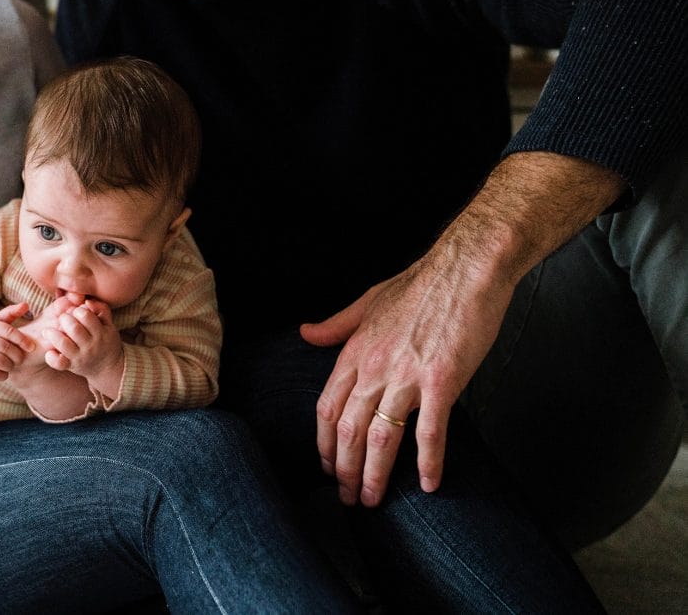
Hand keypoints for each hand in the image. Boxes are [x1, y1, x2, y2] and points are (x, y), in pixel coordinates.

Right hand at [0, 302, 37, 381]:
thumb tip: (26, 305)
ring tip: (12, 365)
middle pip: (5, 347)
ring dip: (9, 365)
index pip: (8, 331)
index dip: (22, 340)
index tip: (31, 347)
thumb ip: (11, 312)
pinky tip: (4, 372)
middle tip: (21, 358)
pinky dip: (2, 375)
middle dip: (17, 355)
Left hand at [42, 296, 122, 382]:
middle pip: (74, 329)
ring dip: (53, 335)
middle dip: (64, 319)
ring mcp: (80, 357)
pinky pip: (59, 363)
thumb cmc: (105, 340)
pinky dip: (51, 357)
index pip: (86, 317)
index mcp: (100, 333)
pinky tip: (49, 351)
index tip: (74, 310)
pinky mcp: (71, 366)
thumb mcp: (108, 325)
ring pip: (64, 344)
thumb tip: (87, 301)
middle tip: (61, 318)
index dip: (77, 310)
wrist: (107, 367)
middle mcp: (90, 345)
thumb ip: (101, 309)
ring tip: (48, 330)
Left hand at [300, 250, 512, 506]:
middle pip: (349, 430)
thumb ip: (336, 325)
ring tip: (372, 501)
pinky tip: (428, 484)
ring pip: (381, 437)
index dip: (325, 444)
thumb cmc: (421, 285)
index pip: (328, 408)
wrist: (466, 269)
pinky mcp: (442, 380)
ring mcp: (407, 375)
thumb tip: (305, 334)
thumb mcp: (368, 301)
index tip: (327, 467)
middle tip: (346, 498)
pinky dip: (428, 462)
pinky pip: (430, 431)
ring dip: (374, 474)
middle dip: (344, 470)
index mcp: (355, 351)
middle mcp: (374, 367)